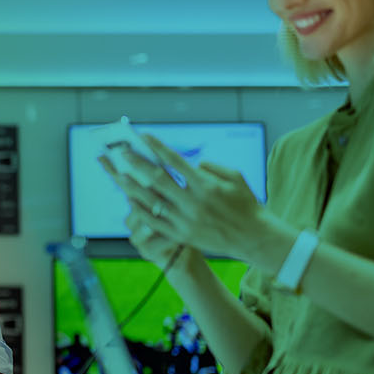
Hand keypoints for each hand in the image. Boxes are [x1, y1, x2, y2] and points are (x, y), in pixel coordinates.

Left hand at [103, 134, 291, 267]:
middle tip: (123, 153)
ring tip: (119, 175)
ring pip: (152, 202)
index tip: (143, 135)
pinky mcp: (182, 236)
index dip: (158, 147)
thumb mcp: (234, 177)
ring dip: (133, 187)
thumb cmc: (245, 203)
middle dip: (138, 164)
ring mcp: (186, 221)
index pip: (176, 161)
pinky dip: (141, 210)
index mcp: (207, 185)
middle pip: (158, 180)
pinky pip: (155, 222)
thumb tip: (189, 164)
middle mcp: (194, 203)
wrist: (253, 238)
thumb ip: (210, 166)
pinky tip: (130, 200)